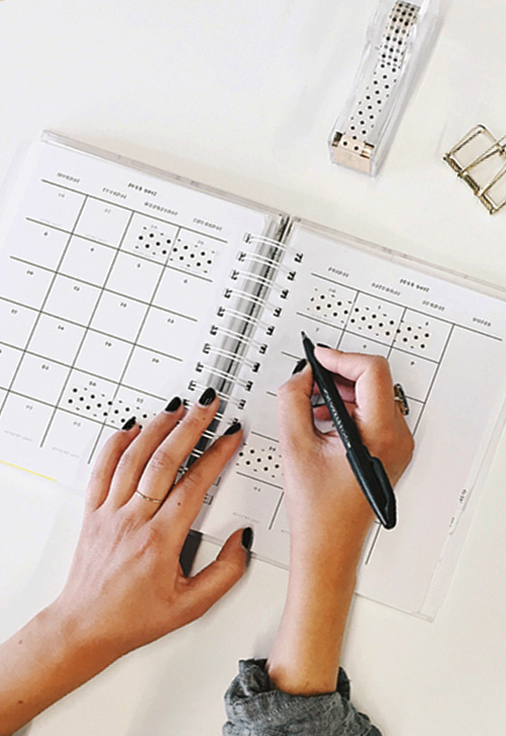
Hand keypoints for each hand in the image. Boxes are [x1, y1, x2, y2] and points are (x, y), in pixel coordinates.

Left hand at [53, 389, 248, 659]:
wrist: (85, 626)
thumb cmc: (134, 617)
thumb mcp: (192, 606)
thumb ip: (225, 572)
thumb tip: (242, 540)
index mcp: (160, 541)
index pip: (194, 484)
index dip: (216, 454)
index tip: (230, 436)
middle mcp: (133, 520)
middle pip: (164, 460)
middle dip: (190, 426)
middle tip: (208, 406)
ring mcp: (109, 512)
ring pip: (133, 457)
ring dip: (157, 427)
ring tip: (177, 408)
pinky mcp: (93, 511)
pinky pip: (102, 468)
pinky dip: (116, 443)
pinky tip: (131, 427)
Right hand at [267, 349, 413, 694]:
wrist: (329, 546)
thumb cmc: (318, 511)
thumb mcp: (294, 447)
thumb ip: (292, 400)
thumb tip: (301, 375)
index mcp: (381, 435)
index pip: (372, 371)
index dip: (341, 358)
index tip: (318, 358)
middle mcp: (397, 438)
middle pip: (374, 381)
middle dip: (338, 375)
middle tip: (310, 379)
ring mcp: (397, 446)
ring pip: (372, 396)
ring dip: (341, 392)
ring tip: (310, 405)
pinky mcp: (389, 451)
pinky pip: (371, 414)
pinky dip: (346, 409)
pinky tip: (321, 420)